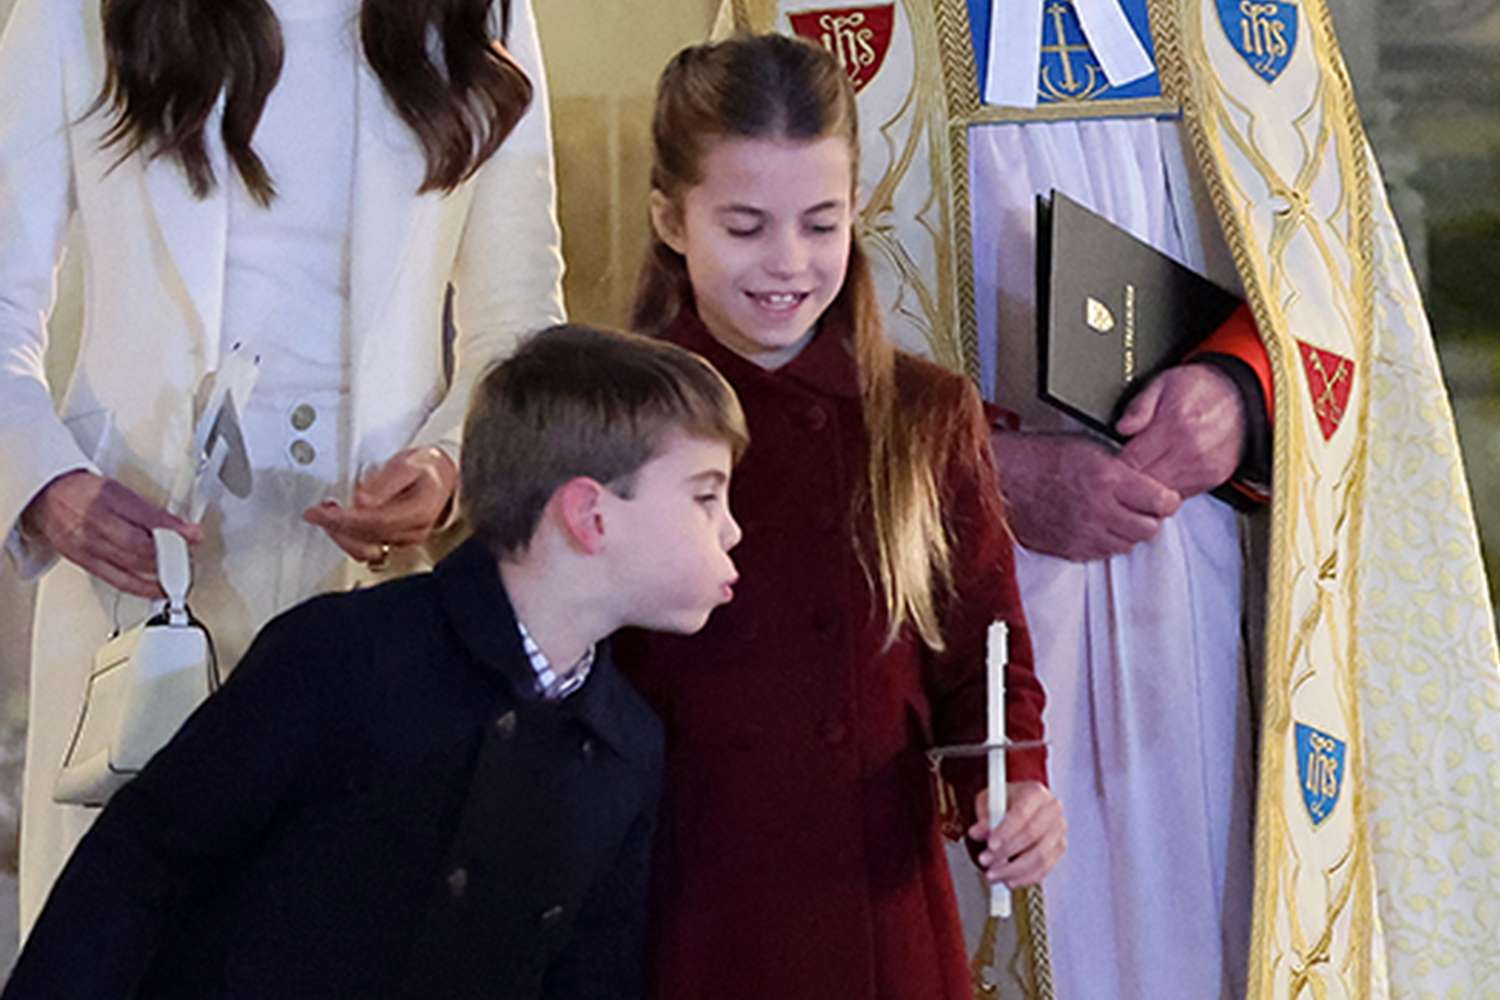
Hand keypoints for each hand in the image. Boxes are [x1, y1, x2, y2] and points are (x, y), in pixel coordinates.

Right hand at [20, 470, 202, 597]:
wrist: (45, 497)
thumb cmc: (83, 491)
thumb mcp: (120, 490)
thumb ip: (149, 510)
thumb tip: (181, 528)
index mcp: (107, 498)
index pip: (146, 517)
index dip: (174, 530)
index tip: (195, 535)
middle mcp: (94, 523)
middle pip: (137, 546)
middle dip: (168, 556)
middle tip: (188, 560)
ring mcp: (86, 545)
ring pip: (128, 566)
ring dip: (158, 574)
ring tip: (178, 578)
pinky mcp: (82, 562)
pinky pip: (115, 579)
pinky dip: (139, 587)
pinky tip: (155, 589)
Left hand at [302, 446, 457, 563]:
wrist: (443, 478)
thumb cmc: (427, 470)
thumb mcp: (407, 464)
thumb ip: (384, 482)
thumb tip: (362, 500)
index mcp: (417, 512)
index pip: (374, 522)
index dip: (343, 519)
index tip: (321, 511)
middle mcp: (411, 532)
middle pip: (366, 540)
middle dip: (336, 528)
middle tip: (316, 513)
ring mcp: (403, 540)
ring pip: (364, 550)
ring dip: (340, 535)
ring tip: (325, 517)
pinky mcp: (394, 542)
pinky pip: (366, 548)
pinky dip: (348, 538)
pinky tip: (339, 525)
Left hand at [969, 782, 1066, 888]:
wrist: (1018, 806)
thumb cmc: (1004, 802)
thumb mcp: (987, 801)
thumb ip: (983, 817)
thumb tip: (977, 832)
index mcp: (1035, 792)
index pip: (1022, 813)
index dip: (1006, 831)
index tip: (990, 845)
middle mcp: (1052, 810)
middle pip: (1031, 835)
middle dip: (1005, 852)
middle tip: (985, 861)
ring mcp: (1059, 830)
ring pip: (1040, 857)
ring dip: (1014, 870)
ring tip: (993, 875)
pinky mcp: (1059, 849)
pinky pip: (1045, 869)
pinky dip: (1025, 878)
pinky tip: (1008, 880)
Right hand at [990, 429, 1180, 561]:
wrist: (1002, 479)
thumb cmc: (1038, 458)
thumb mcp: (1087, 447)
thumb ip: (1121, 467)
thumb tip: (1146, 480)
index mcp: (1108, 478)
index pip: (1162, 502)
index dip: (1166, 499)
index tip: (1163, 496)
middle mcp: (1099, 509)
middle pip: (1149, 529)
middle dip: (1150, 517)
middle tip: (1142, 507)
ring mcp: (1084, 533)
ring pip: (1128, 545)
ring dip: (1128, 532)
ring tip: (1116, 516)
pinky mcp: (1070, 549)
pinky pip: (1103, 554)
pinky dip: (1106, 543)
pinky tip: (1097, 526)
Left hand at [1116, 363, 1245, 498]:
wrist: (1239, 395)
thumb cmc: (1198, 388)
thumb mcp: (1162, 383)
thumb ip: (1139, 406)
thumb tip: (1121, 427)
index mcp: (1175, 425)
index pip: (1132, 461)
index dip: (1115, 465)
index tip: (1107, 462)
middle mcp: (1191, 450)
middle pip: (1145, 482)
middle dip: (1128, 480)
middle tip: (1118, 473)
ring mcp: (1204, 467)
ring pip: (1162, 493)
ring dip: (1146, 489)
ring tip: (1139, 473)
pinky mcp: (1214, 478)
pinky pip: (1181, 495)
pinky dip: (1167, 490)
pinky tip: (1160, 475)